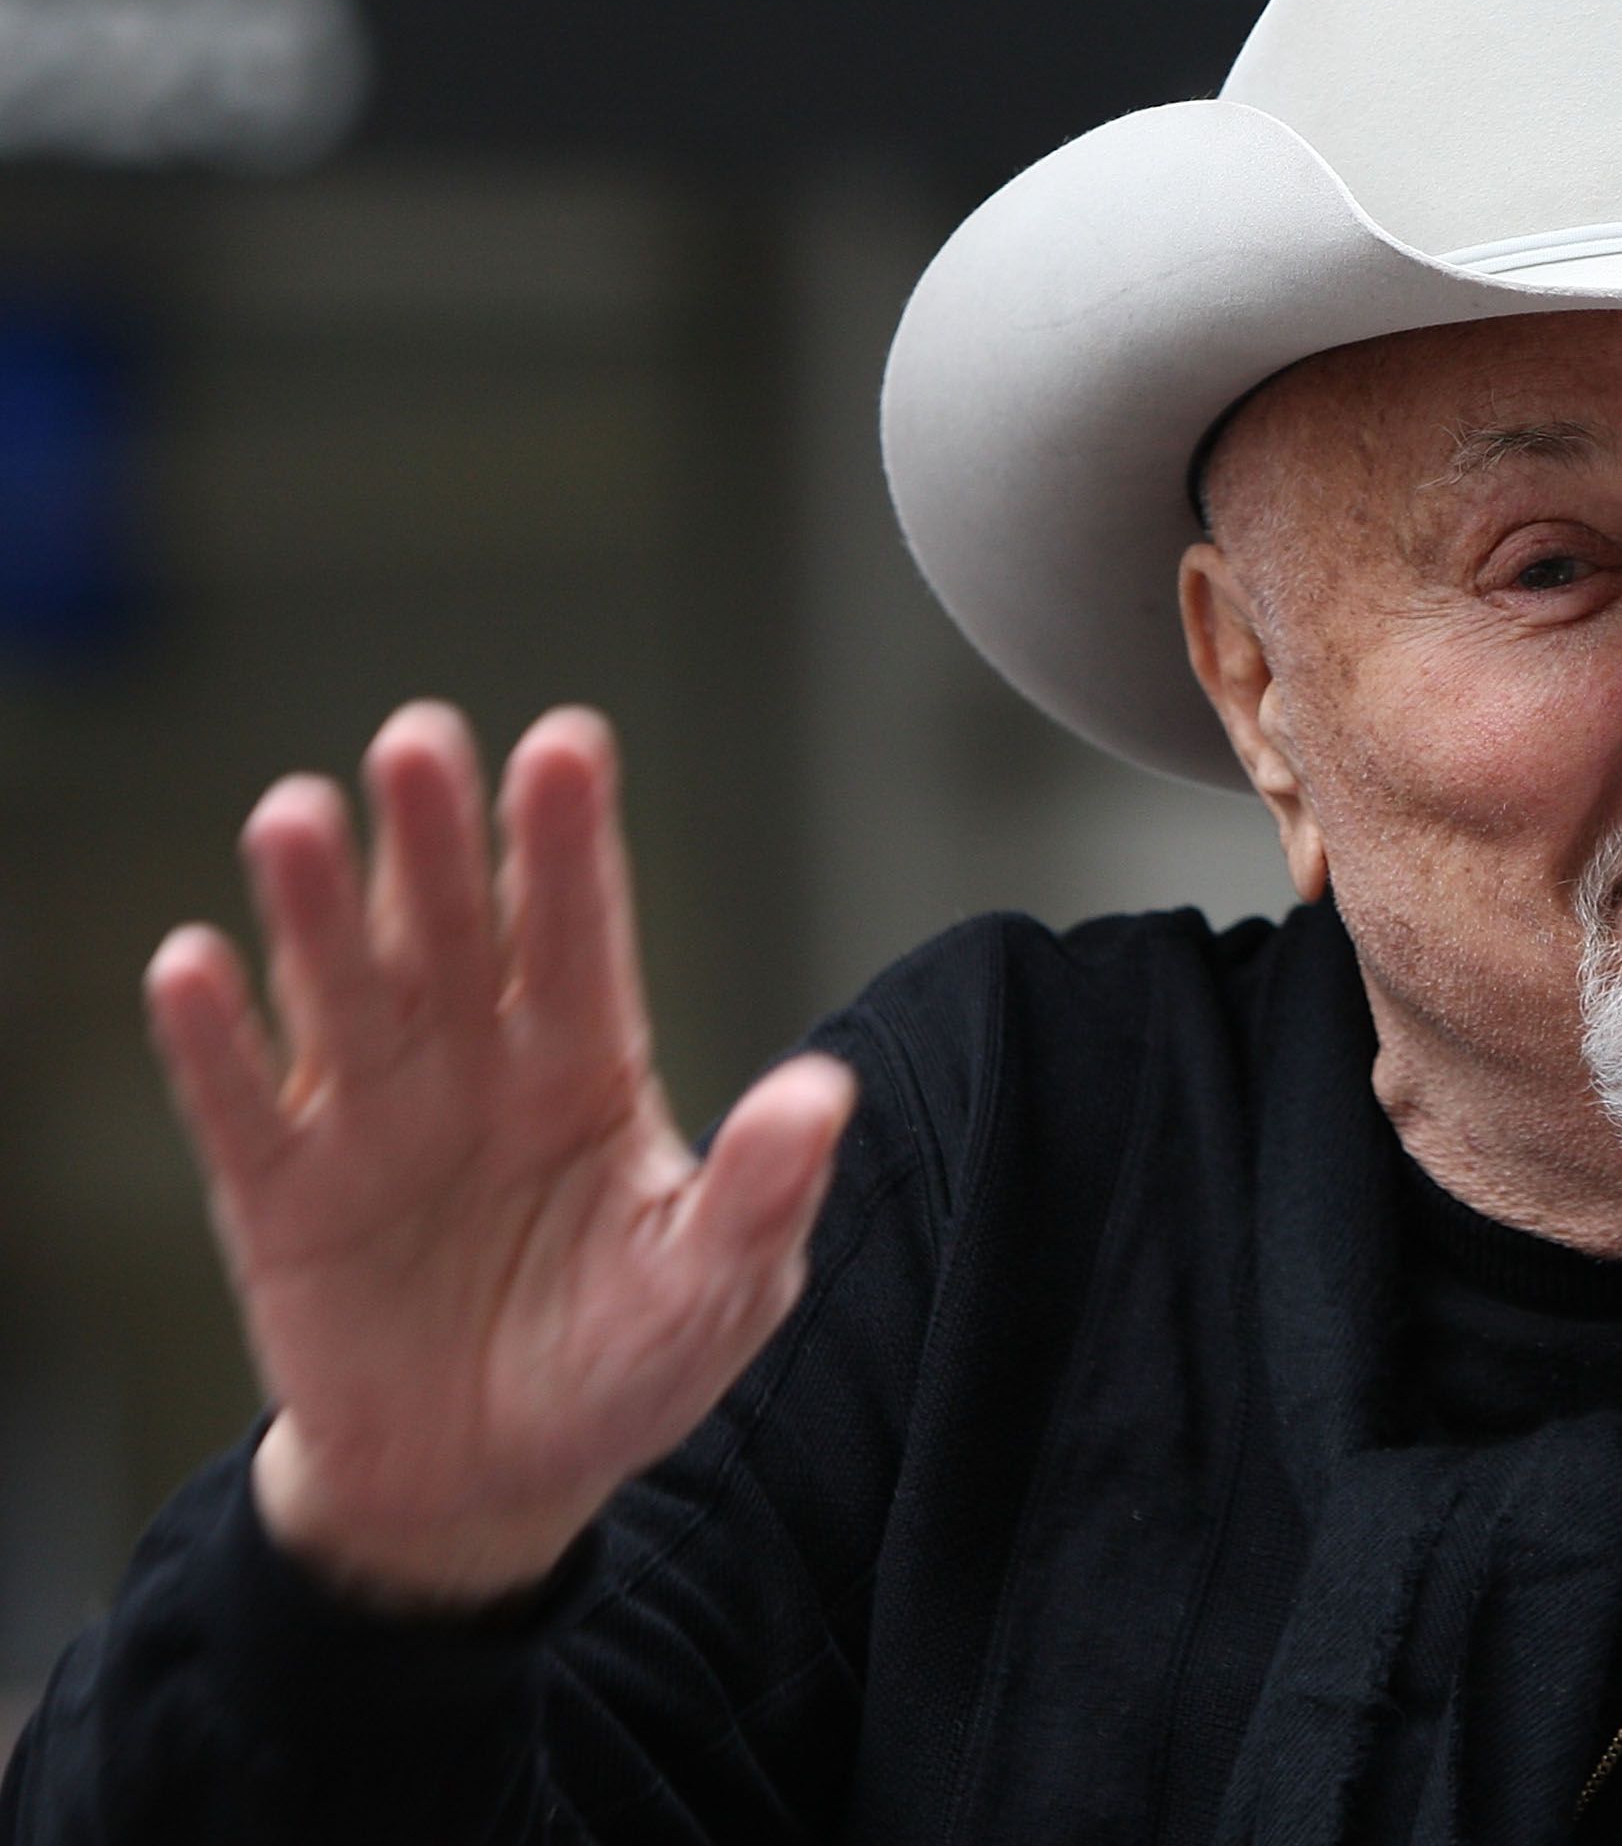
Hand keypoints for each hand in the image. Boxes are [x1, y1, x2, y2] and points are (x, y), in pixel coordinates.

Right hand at [142, 702, 852, 1612]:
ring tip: (296, 815)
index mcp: (586, 1064)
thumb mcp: (716, 1287)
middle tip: (420, 739)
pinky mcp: (277, 1197)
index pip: (577, 932)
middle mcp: (472, 1062)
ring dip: (313, 905)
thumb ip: (760, 1191)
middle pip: (449, 929)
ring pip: (339, 988)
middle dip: (434, 835)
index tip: (564, 745)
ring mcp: (369, 1119)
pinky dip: (213, 1041)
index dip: (567, 841)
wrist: (488, 1484)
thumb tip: (824, 1093)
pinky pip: (239, 1107)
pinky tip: (195, 965)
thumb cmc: (619, 1362)